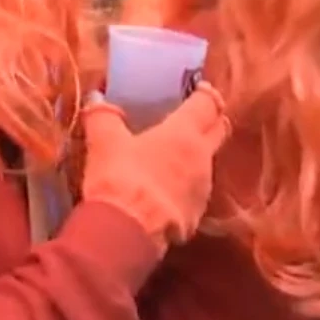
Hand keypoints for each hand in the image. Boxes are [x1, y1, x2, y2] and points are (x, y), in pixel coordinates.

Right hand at [81, 85, 230, 242]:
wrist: (129, 231)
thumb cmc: (120, 177)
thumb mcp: (104, 143)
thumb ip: (103, 117)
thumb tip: (98, 101)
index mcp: (184, 133)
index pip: (208, 104)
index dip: (206, 93)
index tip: (200, 88)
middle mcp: (203, 157)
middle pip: (221, 130)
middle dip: (214, 119)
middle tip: (198, 114)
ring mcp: (204, 188)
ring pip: (209, 163)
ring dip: (198, 156)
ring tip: (175, 155)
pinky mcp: (197, 215)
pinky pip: (195, 193)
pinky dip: (186, 186)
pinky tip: (168, 189)